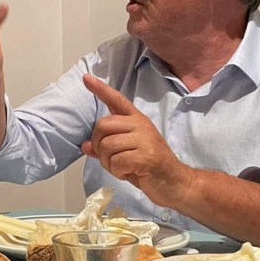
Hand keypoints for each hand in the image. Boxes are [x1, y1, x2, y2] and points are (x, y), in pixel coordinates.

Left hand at [80, 73, 191, 205]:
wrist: (175, 182)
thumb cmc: (149, 167)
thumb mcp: (126, 154)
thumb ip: (106, 148)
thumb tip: (85, 145)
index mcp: (136, 120)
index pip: (117, 100)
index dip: (101, 89)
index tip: (86, 78)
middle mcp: (140, 125)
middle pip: (102, 125)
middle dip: (98, 145)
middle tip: (109, 158)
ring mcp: (144, 139)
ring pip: (107, 146)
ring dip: (108, 163)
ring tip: (121, 168)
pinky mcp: (146, 156)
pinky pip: (116, 162)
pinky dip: (117, 172)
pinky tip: (129, 173)